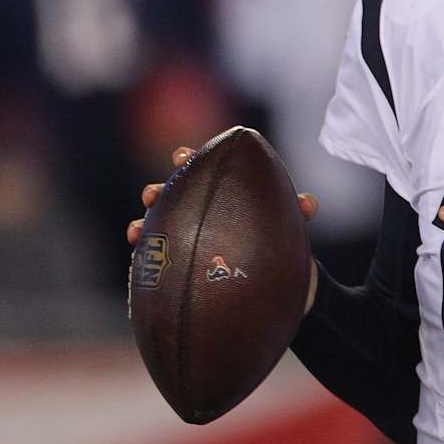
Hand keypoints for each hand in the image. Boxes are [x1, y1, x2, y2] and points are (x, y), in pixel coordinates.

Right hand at [127, 145, 322, 313]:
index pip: (200, 170)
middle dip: (157, 191)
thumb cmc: (282, 246)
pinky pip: (157, 262)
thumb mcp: (290, 227)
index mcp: (222, 194)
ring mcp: (186, 239)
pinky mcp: (179, 267)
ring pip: (157, 228)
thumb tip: (308, 204)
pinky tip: (137, 263)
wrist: (279, 287)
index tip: (180, 157)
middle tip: (152, 195)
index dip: (187, 159)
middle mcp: (200, 213)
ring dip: (143, 226)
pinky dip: (144, 260)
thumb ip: (297, 211)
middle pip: (170, 196)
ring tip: (136, 232)